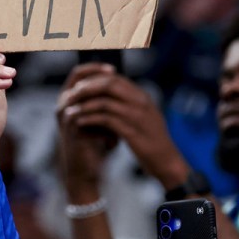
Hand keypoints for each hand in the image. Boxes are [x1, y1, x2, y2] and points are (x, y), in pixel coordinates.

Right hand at [55, 69, 111, 196]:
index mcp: (69, 99)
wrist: (85, 168)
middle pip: (79, 80)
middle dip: (99, 78)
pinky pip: (90, 115)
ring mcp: (65, 116)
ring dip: (104, 97)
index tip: (114, 70)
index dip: (95, 68)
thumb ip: (104, 100)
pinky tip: (116, 126)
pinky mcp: (71, 130)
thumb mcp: (101, 116)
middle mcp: (63, 105)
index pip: (78, 73)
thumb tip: (121, 80)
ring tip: (122, 102)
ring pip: (84, 96)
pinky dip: (105, 118)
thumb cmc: (96, 141)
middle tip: (116, 77)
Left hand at [57, 63, 186, 187]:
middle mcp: (141, 102)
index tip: (78, 87)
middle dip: (87, 88)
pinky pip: (106, 120)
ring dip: (84, 106)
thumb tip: (107, 94)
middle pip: (109, 84)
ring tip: (71, 111)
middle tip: (71, 96)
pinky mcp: (132, 132)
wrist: (167, 161)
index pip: (114, 78)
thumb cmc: (151, 140)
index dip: (94, 80)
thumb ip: (128, 104)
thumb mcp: (142, 116)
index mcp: (142, 96)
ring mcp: (137, 117)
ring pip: (105, 102)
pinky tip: (80, 123)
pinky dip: (90, 120)